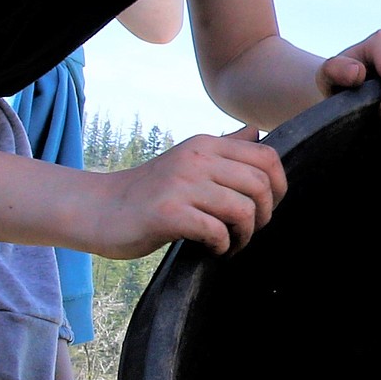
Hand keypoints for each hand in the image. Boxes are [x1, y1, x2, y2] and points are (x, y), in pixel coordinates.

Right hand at [90, 126, 284, 259]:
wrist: (101, 210)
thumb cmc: (149, 191)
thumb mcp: (187, 159)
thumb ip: (223, 146)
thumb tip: (256, 130)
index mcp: (206, 144)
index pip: (266, 156)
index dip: (279, 187)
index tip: (266, 208)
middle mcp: (196, 159)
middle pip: (261, 185)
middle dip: (264, 215)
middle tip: (247, 231)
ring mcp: (182, 185)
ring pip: (243, 210)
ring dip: (244, 236)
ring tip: (230, 244)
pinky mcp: (168, 213)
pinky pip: (216, 231)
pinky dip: (221, 246)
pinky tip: (211, 249)